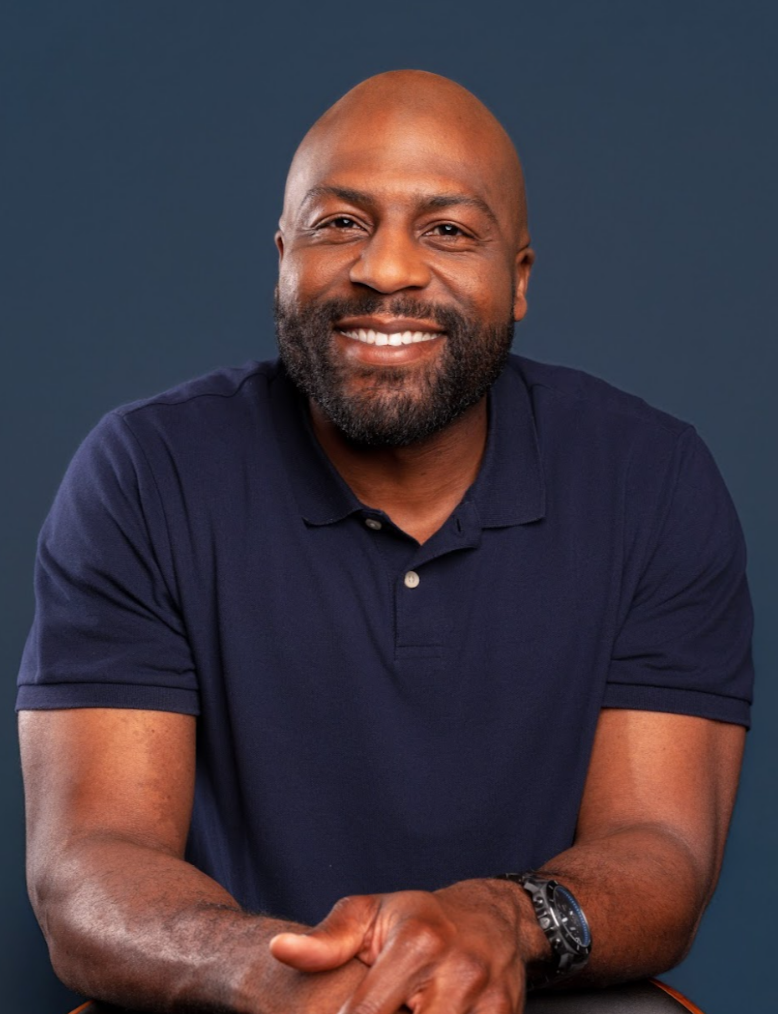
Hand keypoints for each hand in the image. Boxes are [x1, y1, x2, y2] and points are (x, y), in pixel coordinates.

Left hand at [269, 880, 529, 1013]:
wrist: (492, 917)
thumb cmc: (419, 918)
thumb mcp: (369, 915)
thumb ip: (325, 940)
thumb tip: (279, 950)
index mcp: (418, 942)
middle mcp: (458, 968)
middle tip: (378, 1007)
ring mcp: (488, 997)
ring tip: (400, 1005)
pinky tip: (420, 1011)